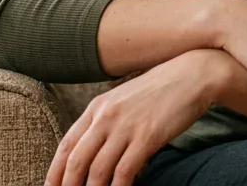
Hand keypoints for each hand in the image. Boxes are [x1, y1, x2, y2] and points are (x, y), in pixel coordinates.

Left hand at [46, 49, 221, 185]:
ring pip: (98, 170)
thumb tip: (92, 152)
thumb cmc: (158, 91)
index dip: (55, 172)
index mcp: (97, 107)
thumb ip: (105, 122)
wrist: (191, 75)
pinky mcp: (147, 136)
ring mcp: (126, 126)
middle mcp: (106, 116)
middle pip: (76, 161)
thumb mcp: (123, 101)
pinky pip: (125, 171)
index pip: (66, 145)